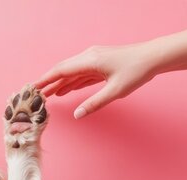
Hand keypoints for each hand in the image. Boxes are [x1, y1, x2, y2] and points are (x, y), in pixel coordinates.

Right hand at [34, 43, 159, 118]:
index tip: (33, 87)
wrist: (153, 58)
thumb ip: (94, 103)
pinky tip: (66, 89)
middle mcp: (89, 57)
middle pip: (63, 70)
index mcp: (89, 61)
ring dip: (60, 83)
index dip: (46, 79)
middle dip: (49, 82)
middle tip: (36, 94)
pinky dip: (72, 82)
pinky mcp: (100, 63)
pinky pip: (81, 73)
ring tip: (48, 94)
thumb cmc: (136, 72)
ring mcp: (94, 59)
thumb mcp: (115, 91)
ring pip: (72, 72)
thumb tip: (77, 114)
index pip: (61, 70)